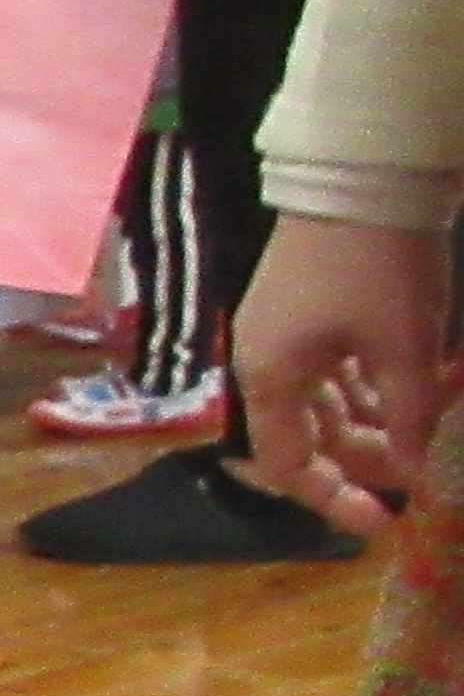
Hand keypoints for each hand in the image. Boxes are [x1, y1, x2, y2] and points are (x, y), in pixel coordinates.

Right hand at [233, 216, 448, 539]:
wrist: (367, 172)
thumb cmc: (377, 267)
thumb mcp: (404, 348)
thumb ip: (409, 418)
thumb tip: (416, 472)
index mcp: (270, 376)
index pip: (288, 463)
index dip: (333, 499)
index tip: (382, 523)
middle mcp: (268, 359)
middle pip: (310, 432)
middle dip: (365, 459)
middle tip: (421, 474)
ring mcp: (288, 329)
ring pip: (328, 400)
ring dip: (374, 422)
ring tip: (427, 432)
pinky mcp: (313, 304)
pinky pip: (338, 366)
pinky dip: (372, 386)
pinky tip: (415, 391)